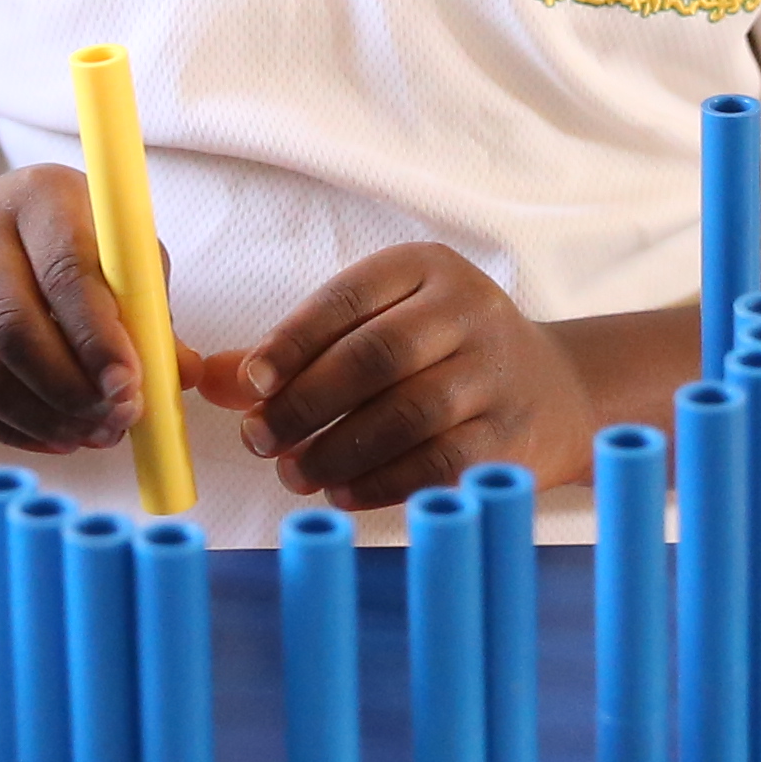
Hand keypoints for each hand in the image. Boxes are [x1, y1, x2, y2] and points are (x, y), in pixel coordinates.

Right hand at [0, 166, 164, 459]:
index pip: (65, 271)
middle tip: (115, 421)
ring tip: (93, 434)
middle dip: (71, 389)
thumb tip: (181, 373)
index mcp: (41, 196)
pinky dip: (16, 428)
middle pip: (14, 327)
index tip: (129, 387)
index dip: (99, 338)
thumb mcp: (120, 257)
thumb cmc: (73, 246)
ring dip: (46, 417)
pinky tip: (57, 438)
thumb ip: (151, 311)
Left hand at [224, 245, 592, 510]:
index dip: (292, 341)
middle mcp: (469, 310)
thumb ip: (295, 351)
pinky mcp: (511, 436)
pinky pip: (437, 462)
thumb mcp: (376, 328)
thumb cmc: (438, 356)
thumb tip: (205, 378)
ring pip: (406, 414)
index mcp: (426, 268)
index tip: (251, 382)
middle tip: (261, 440)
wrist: (555, 391)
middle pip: (375, 357)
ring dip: (337, 450)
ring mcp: (497, 373)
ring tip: (295, 473)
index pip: (348, 299)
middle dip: (307, 403)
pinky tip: (342, 493)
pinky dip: (380, 482)